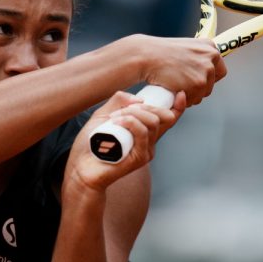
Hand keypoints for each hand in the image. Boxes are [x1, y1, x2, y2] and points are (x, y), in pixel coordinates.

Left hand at [64, 90, 186, 192]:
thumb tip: (138, 99)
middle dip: (141, 106)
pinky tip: (116, 123)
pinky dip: (130, 122)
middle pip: (160, 116)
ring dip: (132, 113)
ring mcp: (146, 150)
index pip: (168, 119)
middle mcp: (149, 141)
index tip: (181, 93)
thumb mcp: (103, 115)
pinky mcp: (140, 158)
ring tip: (113, 119)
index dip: (178, 106)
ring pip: (152, 122)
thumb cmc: (91, 144)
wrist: (81, 167)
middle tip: (117, 112)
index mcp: (144, 131)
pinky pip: (142, 133)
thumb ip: (118, 102)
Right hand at [124, 35, 226, 105]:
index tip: (198, 80)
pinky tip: (174, 91)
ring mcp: (206, 70)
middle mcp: (212, 56)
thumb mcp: (185, 48)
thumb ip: (196, 57)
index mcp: (209, 46)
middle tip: (183, 85)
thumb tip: (202, 68)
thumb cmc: (161, 53)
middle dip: (199, 88)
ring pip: (203, 93)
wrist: (148, 56)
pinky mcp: (199, 83)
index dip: (208, 78)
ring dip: (191, 95)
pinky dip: (185, 99)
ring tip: (176, 87)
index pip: (219, 69)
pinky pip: (195, 99)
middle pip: (212, 83)